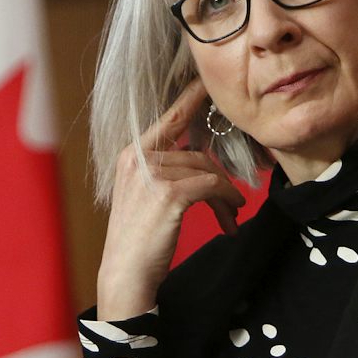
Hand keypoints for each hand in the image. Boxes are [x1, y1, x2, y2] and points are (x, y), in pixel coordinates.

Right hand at [96, 81, 245, 320]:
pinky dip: (226, 200)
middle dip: (218, 179)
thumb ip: (167, 172)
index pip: (168, 118)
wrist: (125, 274)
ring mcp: (152, 174)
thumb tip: (203, 161)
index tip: (207, 83)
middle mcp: (138, 158)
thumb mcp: (146, 196)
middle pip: (196, 154)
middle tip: (232, 203)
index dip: (190, 98)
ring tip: (231, 216)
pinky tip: (230, 218)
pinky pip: (211, 186)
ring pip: (206, 171)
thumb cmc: (139, 240)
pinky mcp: (168, 193)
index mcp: (131, 154)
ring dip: (225, 195)